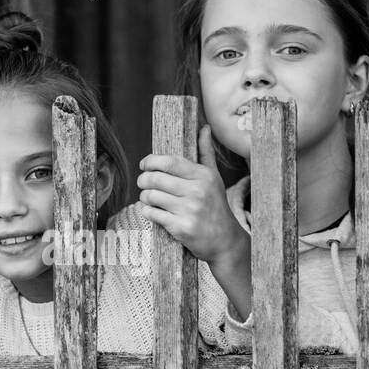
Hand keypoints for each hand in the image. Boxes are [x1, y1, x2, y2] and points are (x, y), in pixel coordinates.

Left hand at [136, 124, 246, 265]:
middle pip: (155, 178)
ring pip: (150, 196)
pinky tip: (153, 211)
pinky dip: (147, 211)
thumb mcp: (214, 178)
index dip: (150, 161)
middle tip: (143, 182)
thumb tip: (205, 128)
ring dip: (144, 197)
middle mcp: (197, 191)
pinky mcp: (181, 228)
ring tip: (149, 198)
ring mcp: (189, 210)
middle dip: (143, 179)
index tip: (144, 165)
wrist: (225, 240)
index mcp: (204, 176)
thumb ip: (206, 153)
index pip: (169, 162)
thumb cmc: (215, 206)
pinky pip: (152, 214)